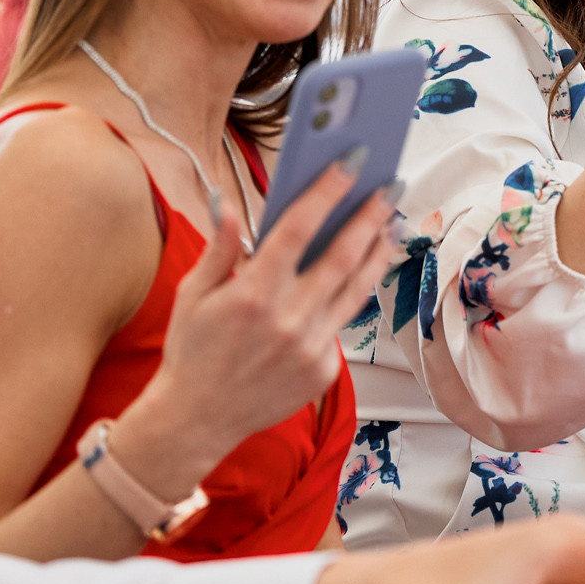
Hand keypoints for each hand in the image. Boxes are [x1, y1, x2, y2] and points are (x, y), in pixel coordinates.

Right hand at [125, 159, 398, 477]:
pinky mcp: (323, 371)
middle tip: (390, 185)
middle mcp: (288, 320)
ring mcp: (310, 348)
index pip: (299, 228)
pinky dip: (350, 295)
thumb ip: (219, 248)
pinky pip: (341, 324)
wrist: (196, 421)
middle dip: (370, 215)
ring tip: (393, 222)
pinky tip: (362, 271)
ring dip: (379, 251)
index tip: (351, 162)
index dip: (328, 191)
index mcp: (252, 293)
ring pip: (356, 289)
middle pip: (342, 255)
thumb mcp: (192, 294)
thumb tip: (226, 202)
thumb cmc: (191, 351)